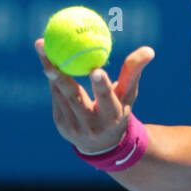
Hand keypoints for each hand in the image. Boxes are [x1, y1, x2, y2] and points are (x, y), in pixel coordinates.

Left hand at [34, 38, 154, 154]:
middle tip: (51, 52)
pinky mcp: (61, 124)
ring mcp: (74, 126)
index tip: (95, 69)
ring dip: (50, 70)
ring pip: (60, 94)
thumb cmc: (118, 111)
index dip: (101, 85)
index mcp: (112, 116)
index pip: (107, 99)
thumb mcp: (128, 95)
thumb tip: (149, 50)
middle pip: (74, 97)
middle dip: (61, 75)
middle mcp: (92, 124)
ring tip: (41, 45)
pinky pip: (55, 96)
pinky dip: (52, 78)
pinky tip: (46, 59)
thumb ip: (134, 72)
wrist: (101, 144)